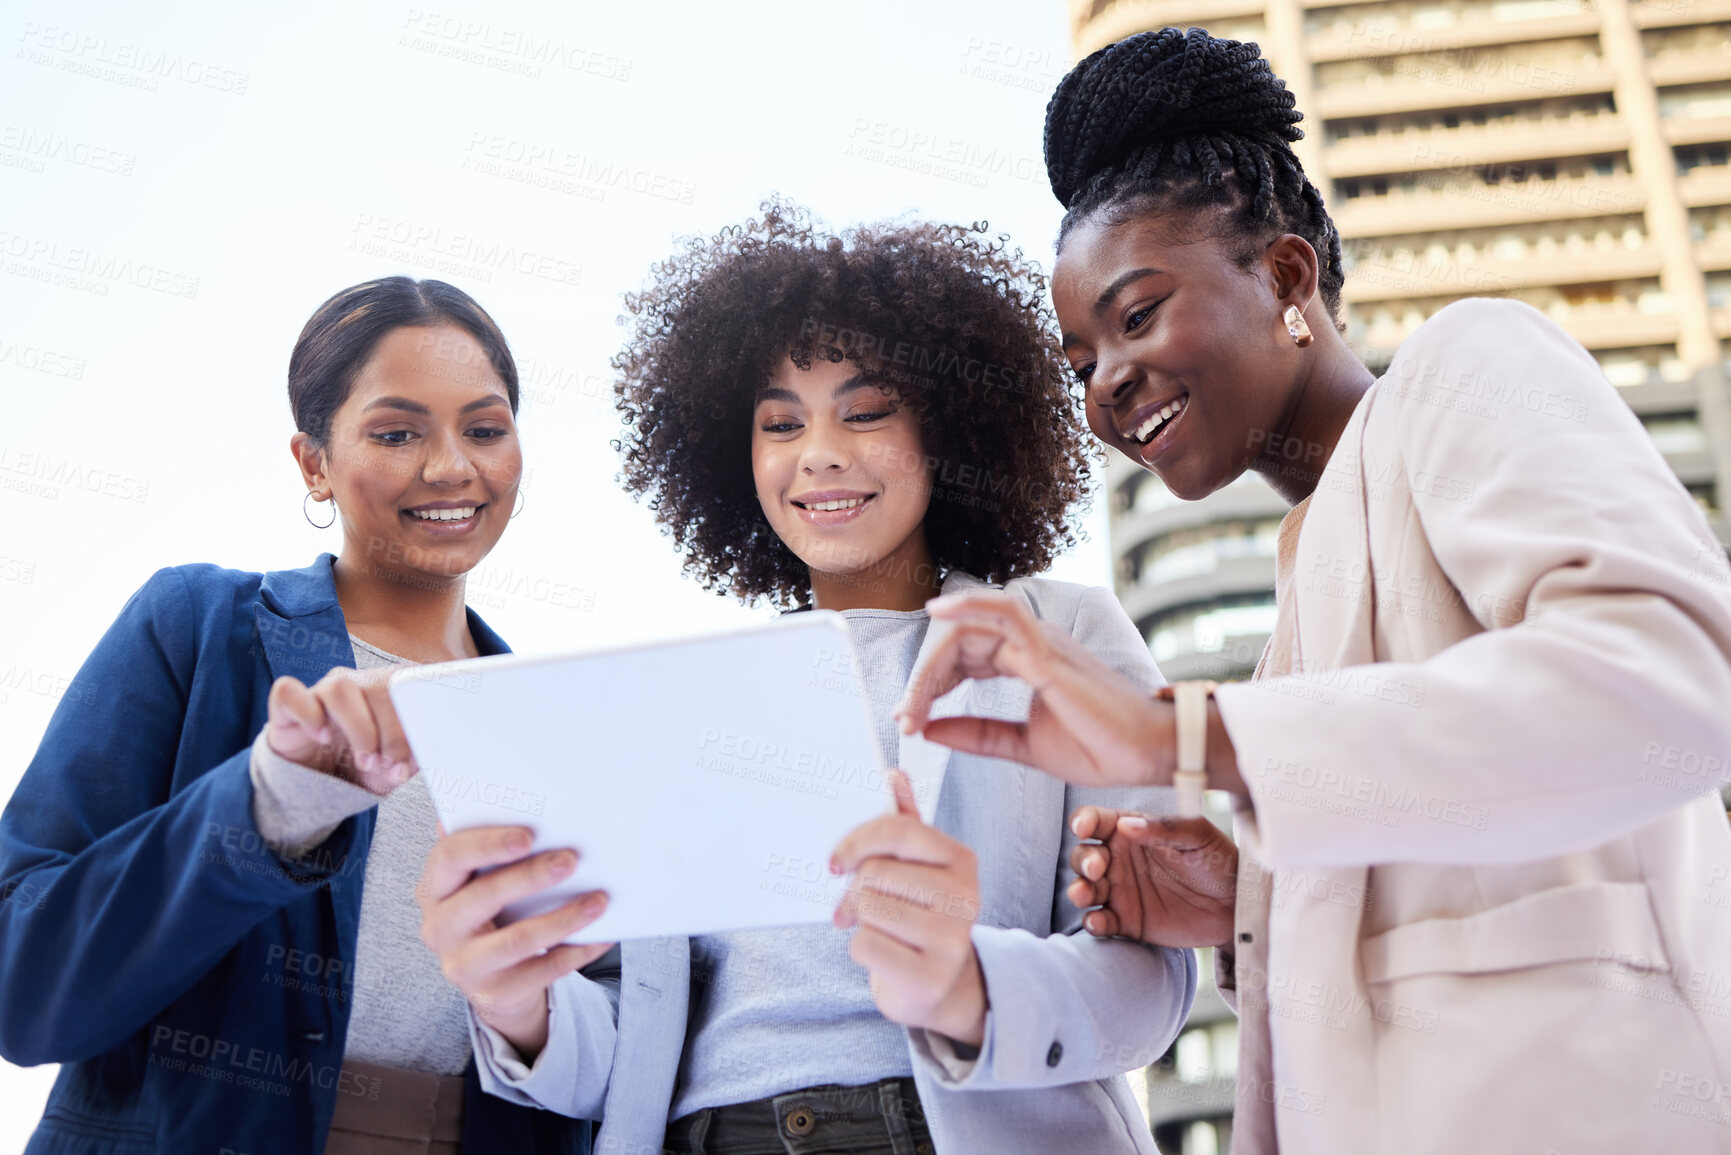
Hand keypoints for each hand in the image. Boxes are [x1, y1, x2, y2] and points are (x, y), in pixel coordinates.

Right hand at [266, 667, 412, 794]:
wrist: (322, 784)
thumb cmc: (365, 767)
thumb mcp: (397, 766)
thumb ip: (414, 756)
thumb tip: (419, 756)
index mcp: (388, 688)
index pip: (409, 681)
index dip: (416, 716)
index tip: (418, 753)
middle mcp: (356, 683)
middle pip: (378, 685)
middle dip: (392, 732)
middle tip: (391, 765)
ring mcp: (321, 691)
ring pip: (339, 687)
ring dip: (359, 728)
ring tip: (366, 761)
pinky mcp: (288, 705)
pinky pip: (289, 693)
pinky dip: (309, 716)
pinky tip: (323, 738)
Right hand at [418, 825, 612, 1061]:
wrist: (494, 980)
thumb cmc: (492, 913)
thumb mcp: (480, 882)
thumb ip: (487, 849)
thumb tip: (502, 798)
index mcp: (435, 889)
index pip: (450, 857)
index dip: (488, 844)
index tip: (528, 835)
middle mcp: (439, 928)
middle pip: (482, 897)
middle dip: (529, 876)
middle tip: (571, 860)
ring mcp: (463, 965)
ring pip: (517, 940)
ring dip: (563, 917)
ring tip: (599, 900)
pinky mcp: (494, 993)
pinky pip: (542, 971)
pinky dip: (576, 951)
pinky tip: (602, 935)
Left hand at [830, 771, 987, 1046]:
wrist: (938, 986)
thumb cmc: (918, 915)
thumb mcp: (917, 868)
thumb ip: (905, 823)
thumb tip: (893, 774)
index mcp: (961, 860)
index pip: (899, 831)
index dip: (857, 841)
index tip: (835, 862)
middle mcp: (966, 897)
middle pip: (876, 873)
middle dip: (855, 890)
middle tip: (850, 906)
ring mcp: (952, 940)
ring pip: (869, 908)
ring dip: (858, 921)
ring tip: (872, 928)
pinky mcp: (929, 977)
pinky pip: (866, 946)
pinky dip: (860, 950)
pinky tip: (881, 954)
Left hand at [894, 591, 1243, 794]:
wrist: (1149, 754)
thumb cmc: (1100, 746)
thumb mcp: (1024, 745)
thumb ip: (978, 734)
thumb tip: (928, 728)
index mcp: (1026, 657)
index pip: (963, 654)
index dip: (930, 683)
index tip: (910, 719)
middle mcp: (1031, 640)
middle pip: (958, 641)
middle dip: (923, 679)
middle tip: (904, 717)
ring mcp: (1040, 641)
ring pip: (969, 630)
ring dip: (934, 663)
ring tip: (912, 699)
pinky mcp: (1048, 651)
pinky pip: (1000, 615)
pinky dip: (966, 608)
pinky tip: (937, 615)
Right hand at [1067, 807, 1236, 949]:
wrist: (1238, 904)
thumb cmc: (1219, 860)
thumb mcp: (1197, 835)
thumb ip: (1163, 828)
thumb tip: (1126, 825)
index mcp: (1132, 832)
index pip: (1097, 821)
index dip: (1084, 821)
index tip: (1083, 827)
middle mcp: (1120, 860)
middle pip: (1084, 855)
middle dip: (1083, 861)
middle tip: (1097, 869)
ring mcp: (1122, 892)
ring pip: (1086, 888)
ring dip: (1079, 891)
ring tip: (1086, 895)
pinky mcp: (1128, 922)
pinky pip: (1101, 922)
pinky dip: (1093, 923)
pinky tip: (1099, 922)